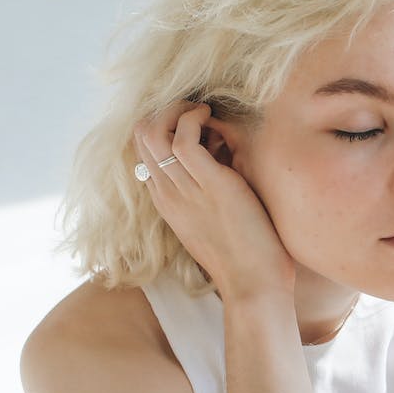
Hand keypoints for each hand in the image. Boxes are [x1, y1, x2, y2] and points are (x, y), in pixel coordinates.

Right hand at [132, 101, 295, 300]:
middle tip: (198, 112)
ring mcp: (183, 189)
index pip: (143, 148)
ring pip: (153, 130)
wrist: (253, 284)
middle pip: (140, 133)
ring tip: (205, 113)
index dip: (167, 125)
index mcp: (165, 199)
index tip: (198, 127)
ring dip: (180, 109)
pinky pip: (184, 137)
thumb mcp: (214, 213)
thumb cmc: (244, 251)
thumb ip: (206, 184)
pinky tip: (215, 122)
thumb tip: (218, 146)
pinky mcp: (209, 184)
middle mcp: (166, 192)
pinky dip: (196, 118)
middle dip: (167, 109)